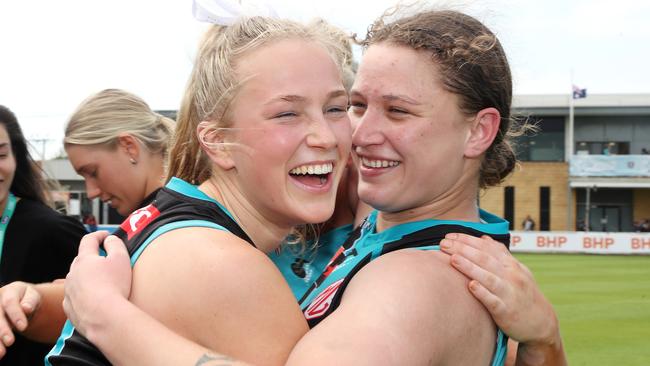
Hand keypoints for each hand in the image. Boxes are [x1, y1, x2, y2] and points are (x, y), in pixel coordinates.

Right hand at [0, 281, 40, 357]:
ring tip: (1, 353)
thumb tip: (26, 308)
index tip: (23, 327)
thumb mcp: (33, 296)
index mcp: (9, 291)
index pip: (10, 302)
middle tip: (10, 342)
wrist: (20, 300)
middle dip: (3, 330)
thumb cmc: (28, 299)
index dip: (16, 314)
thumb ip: (30, 301)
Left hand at [63, 232, 131, 336]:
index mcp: (84, 259)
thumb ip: (115, 244)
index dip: (99, 235)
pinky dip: (83, 294)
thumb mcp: (121, 259)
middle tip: (106, 260)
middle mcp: (72, 273)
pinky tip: (94, 300)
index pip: (89, 240)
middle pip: (81, 260)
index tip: (106, 235)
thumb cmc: (114, 286)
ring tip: (102, 283)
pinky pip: (75, 296)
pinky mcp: (69, 307)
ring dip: (87, 277)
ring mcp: (68, 291)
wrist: (104, 317)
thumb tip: (110, 239)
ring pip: (77, 279)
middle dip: (92, 258)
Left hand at [439, 233, 559, 345]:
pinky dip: (483, 293)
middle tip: (443, 244)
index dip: (468, 240)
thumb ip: (500, 255)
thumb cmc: (523, 294)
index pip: (487, 247)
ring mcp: (509, 293)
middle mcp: (511, 276)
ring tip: (453, 259)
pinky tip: (471, 286)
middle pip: (485, 259)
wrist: (542, 323)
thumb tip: (484, 238)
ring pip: (488, 277)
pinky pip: (493, 301)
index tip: (449, 236)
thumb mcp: (517, 271)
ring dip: (470, 267)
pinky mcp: (506, 312)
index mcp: (511, 265)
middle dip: (463, 249)